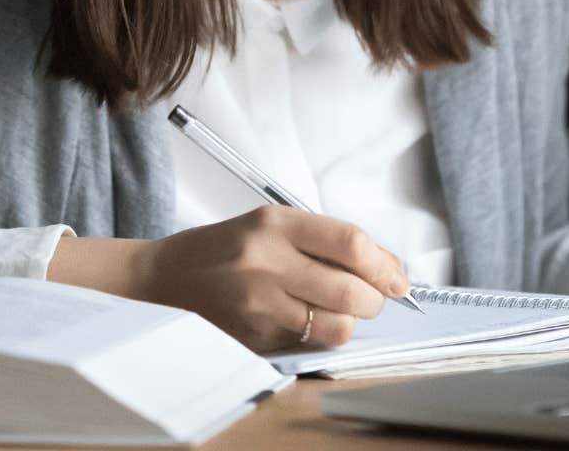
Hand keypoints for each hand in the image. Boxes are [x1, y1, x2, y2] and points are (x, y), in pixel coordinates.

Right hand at [126, 206, 409, 351]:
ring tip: (339, 310)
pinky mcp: (254, 338)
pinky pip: (309, 343)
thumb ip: (328, 240)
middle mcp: (267, 263)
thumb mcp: (274, 224)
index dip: (384, 265)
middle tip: (372, 298)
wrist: (170, 275)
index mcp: (276, 225)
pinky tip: (303, 318)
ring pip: (335, 326)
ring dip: (350, 322)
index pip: (349, 243)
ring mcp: (259, 305)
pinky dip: (319, 334)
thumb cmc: (229, 247)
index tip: (398, 278)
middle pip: (349, 291)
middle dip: (374, 300)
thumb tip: (388, 267)